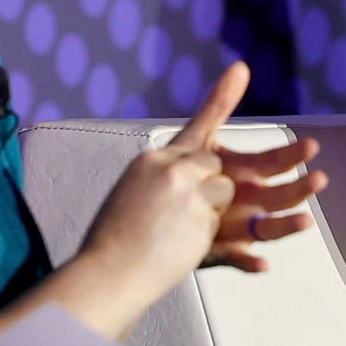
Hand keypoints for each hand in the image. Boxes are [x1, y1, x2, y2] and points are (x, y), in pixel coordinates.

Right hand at [74, 73, 242, 301]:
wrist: (105, 274)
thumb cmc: (112, 242)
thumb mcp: (132, 194)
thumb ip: (160, 179)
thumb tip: (183, 176)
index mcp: (153, 160)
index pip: (195, 132)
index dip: (221, 100)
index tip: (240, 71)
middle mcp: (173, 169)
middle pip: (216, 167)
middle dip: (208, 192)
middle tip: (172, 217)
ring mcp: (189, 193)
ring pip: (224, 193)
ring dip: (207, 217)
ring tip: (172, 235)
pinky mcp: (202, 219)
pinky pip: (228, 224)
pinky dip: (220, 243)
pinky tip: (188, 246)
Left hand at [186, 65, 327, 273]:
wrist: (144, 220)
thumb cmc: (173, 176)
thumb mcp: (193, 141)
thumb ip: (218, 105)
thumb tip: (242, 66)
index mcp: (238, 175)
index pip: (269, 162)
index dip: (289, 155)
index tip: (311, 147)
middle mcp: (241, 201)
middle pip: (273, 194)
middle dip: (297, 187)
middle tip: (318, 179)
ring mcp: (231, 228)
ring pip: (265, 227)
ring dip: (287, 224)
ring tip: (305, 221)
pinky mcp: (217, 253)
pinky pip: (236, 260)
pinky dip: (249, 263)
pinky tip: (262, 265)